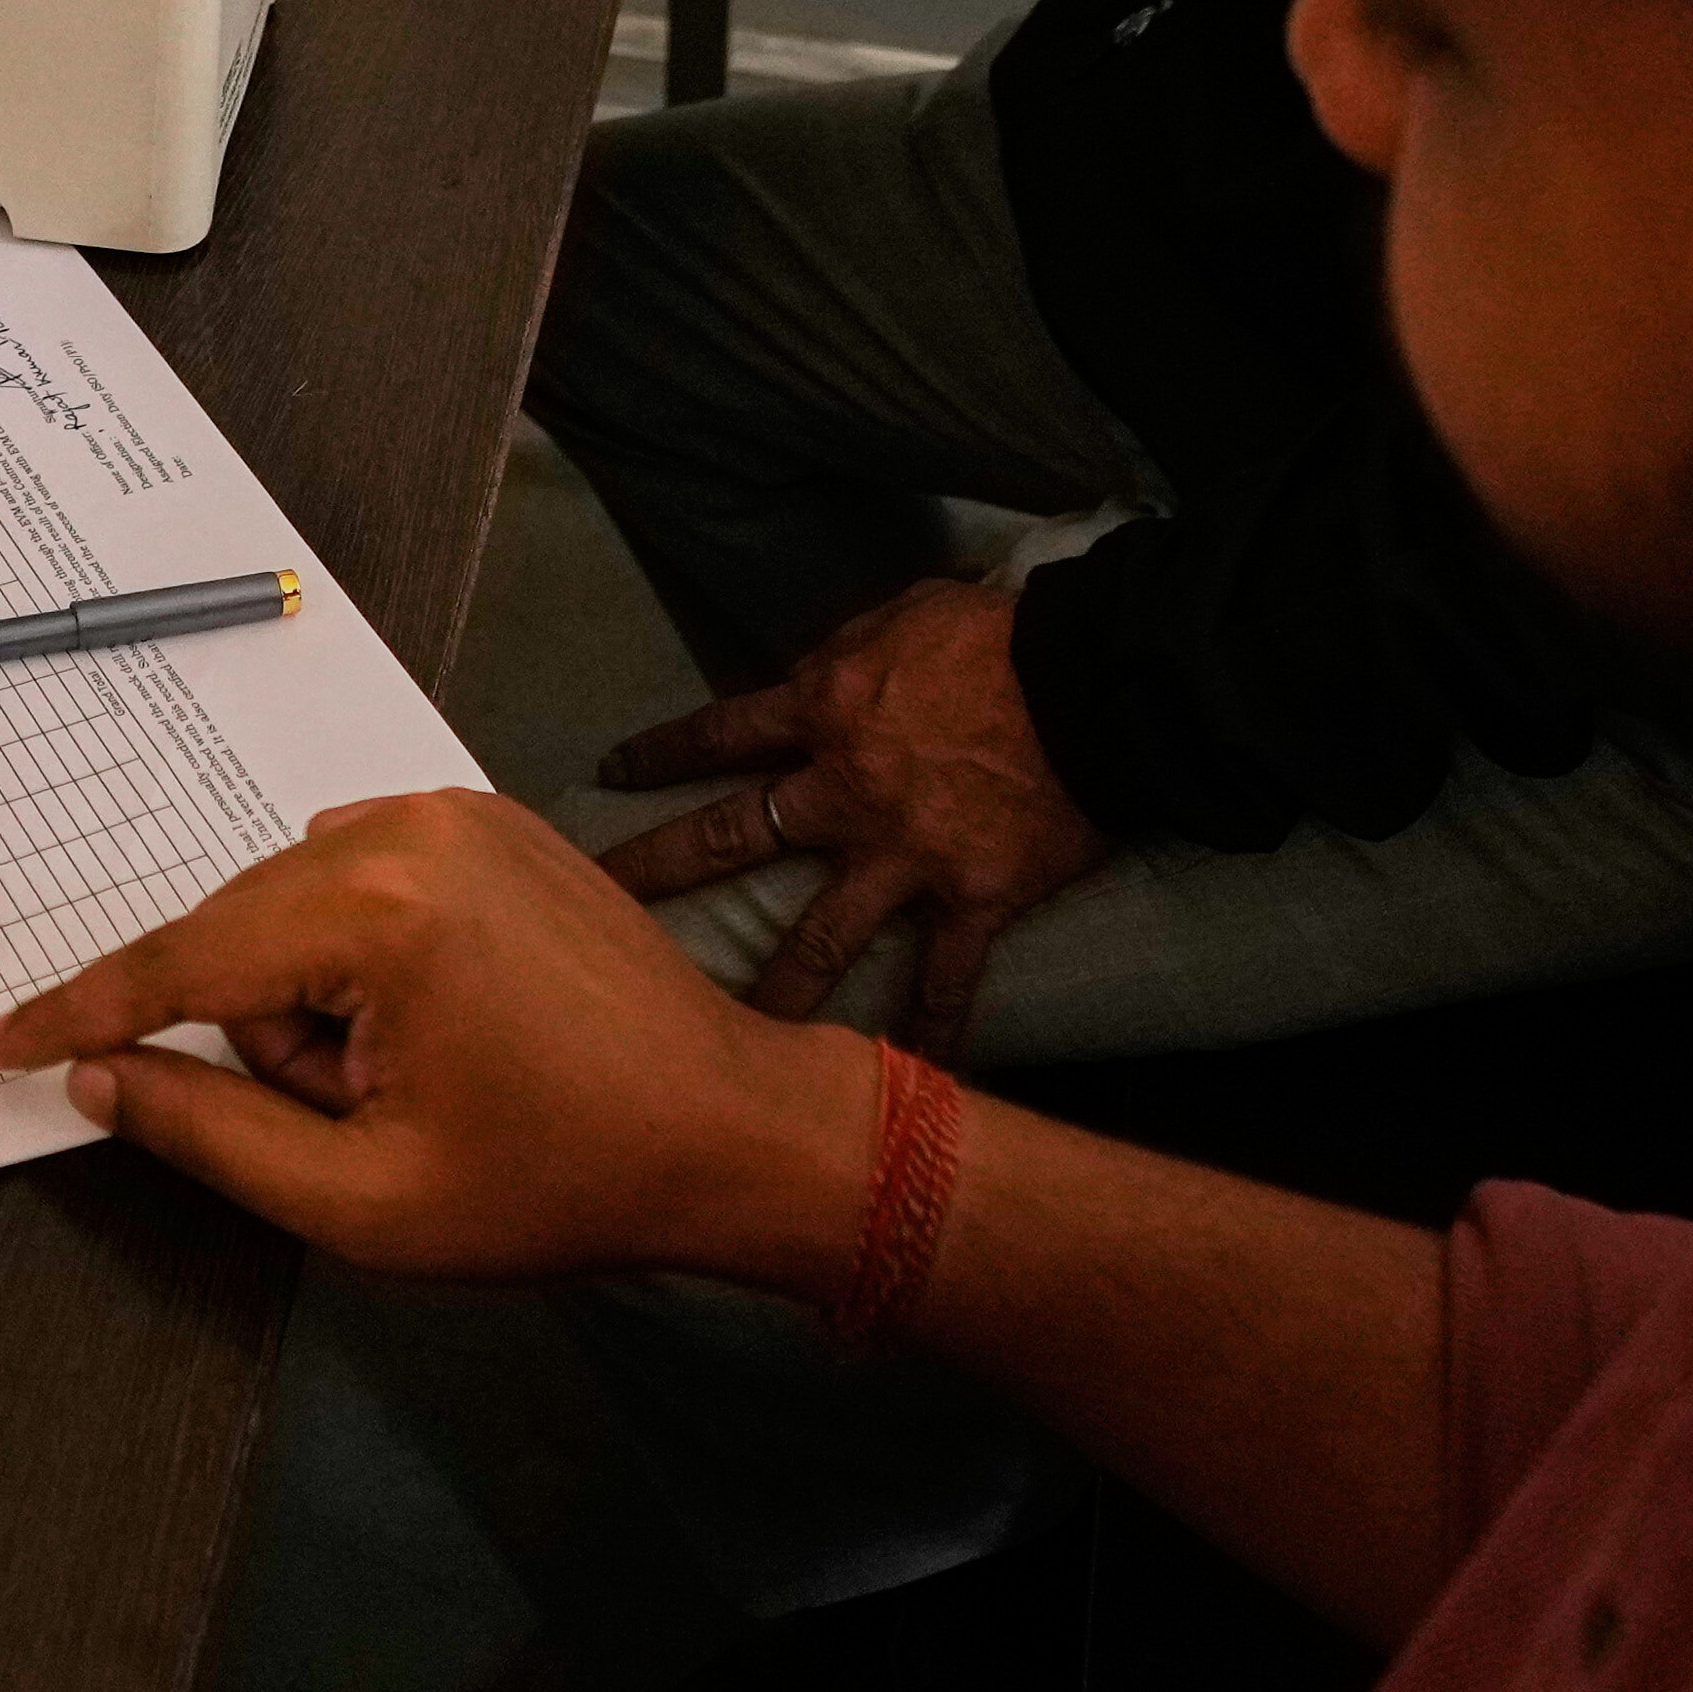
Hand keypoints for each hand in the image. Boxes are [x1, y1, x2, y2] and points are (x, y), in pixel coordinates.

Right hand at [0, 785, 887, 1291]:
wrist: (728, 1130)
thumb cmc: (558, 1181)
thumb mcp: (364, 1199)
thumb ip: (210, 1136)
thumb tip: (97, 1083)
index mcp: (377, 909)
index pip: (183, 961)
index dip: (83, 1014)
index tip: (0, 1039)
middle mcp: (407, 825)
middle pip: (238, 932)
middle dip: (265, 1038)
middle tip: (365, 1119)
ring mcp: (453, 809)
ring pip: (292, 909)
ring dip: (314, 1003)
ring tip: (413, 1081)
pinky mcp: (486, 819)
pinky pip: (358, 885)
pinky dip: (358, 960)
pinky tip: (435, 1031)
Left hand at [602, 573, 1111, 1048]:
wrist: (1091, 678)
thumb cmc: (999, 634)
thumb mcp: (902, 615)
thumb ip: (846, 653)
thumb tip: (813, 673)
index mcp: (825, 710)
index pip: (720, 733)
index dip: (662, 754)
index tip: (613, 775)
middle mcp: (845, 791)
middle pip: (730, 836)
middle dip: (658, 870)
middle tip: (601, 907)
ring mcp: (904, 854)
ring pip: (820, 937)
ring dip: (774, 991)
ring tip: (729, 1042)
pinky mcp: (971, 897)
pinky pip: (945, 977)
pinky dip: (932, 1029)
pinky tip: (920, 1077)